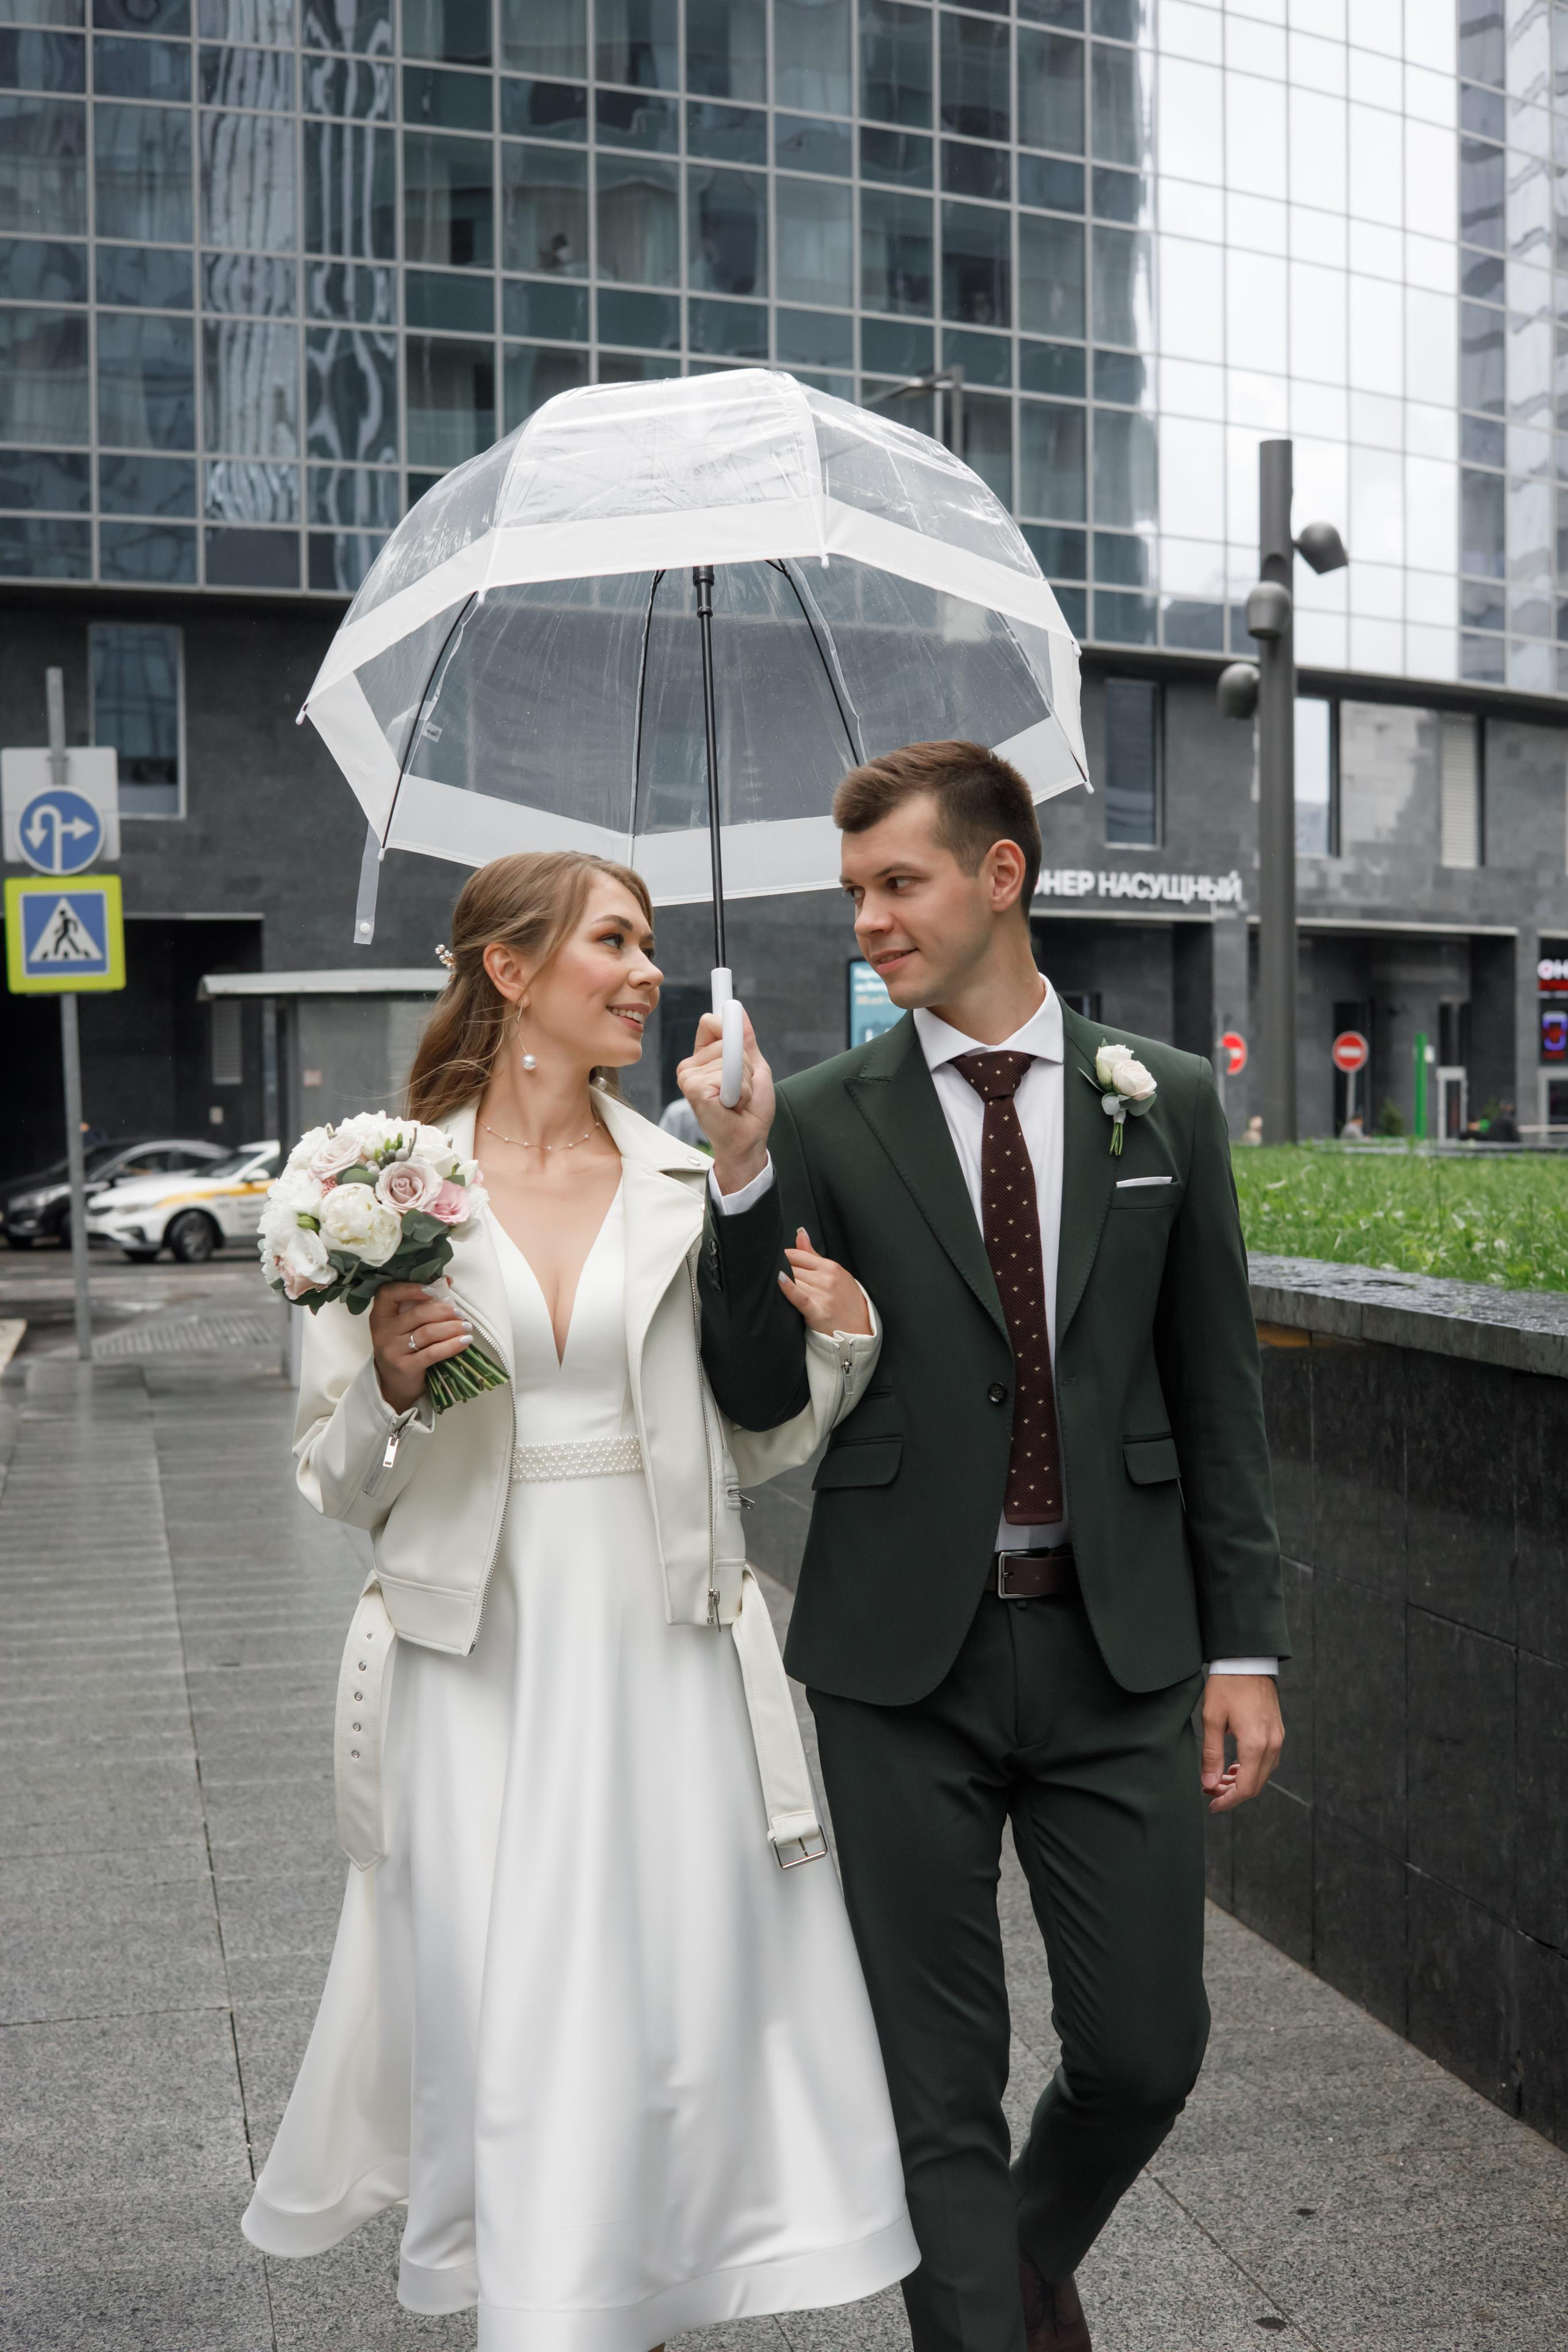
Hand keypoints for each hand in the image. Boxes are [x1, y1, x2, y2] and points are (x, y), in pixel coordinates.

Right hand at [369, 1279, 472, 1412]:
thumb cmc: (403, 1348)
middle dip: (444, 1312)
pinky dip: (452, 1345)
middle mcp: (383, 1332)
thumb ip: (421, 1303)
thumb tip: (447, 1281)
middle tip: (460, 1314)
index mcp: (380, 1316)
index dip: (411, 1288)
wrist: (394, 1385)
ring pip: (427, 1332)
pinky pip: (433, 1352)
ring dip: (452, 1328)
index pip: (388, 1293)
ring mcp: (392, 1350)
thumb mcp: (404, 1326)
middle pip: (418, 1314)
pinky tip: (464, 1342)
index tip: (432, 1291)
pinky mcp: (405, 1367)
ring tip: (466, 1327)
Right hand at [677, 1007, 774, 1194]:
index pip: (710, 1023)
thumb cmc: (750, 1110)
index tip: (739, 1047)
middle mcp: (691, 1066)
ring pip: (729, 1058)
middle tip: (742, 1089)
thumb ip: (745, 1040)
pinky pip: (726, 1074)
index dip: (730, 1030)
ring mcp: (688, 1077)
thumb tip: (738, 1010)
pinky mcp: (693, 1088)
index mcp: (703, 1058)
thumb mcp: (754, 1068)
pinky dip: (739, 1091)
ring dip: (744, 1081)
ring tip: (737, 1100)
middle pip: (726, 1039)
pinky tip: (731, 1105)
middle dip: (745, 1065)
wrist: (748, 1140)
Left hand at [779, 1229, 871, 1335]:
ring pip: (793, 1280)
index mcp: (831, 1267)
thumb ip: (813, 1254)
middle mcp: (827, 1279)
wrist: (859, 1329)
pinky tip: (779, 1280)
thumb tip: (800, 1232)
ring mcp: (823, 1295)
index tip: (775, 1262)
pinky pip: (800, 1297)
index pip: (798, 1255)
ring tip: (769, 1282)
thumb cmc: (846, 1300)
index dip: (783, 1257)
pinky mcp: (817, 1312)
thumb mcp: (835, 1273)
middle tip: (768, 1273)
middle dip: (780, 1269)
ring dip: (781, 1280)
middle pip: (792, 1268)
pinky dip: (789, 1288)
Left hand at [1200, 1674, 1283, 1811]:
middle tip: (1210, 1790)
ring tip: (1220, 1778)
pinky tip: (1236, 1765)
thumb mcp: (1212, 1719)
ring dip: (1243, 1781)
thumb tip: (1209, 1784)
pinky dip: (1252, 1768)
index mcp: (1255, 1744)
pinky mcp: (1277, 1731)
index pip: (1246, 1788)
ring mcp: (1277, 1737)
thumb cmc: (1227, 1686)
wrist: (1248, 1660)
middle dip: (1233, 1793)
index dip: (1228, 1801)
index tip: (1212, 1804)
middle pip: (1257, 1784)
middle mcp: (1272, 1744)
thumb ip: (1211, 1755)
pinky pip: (1268, 1760)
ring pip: (1263, 1773)